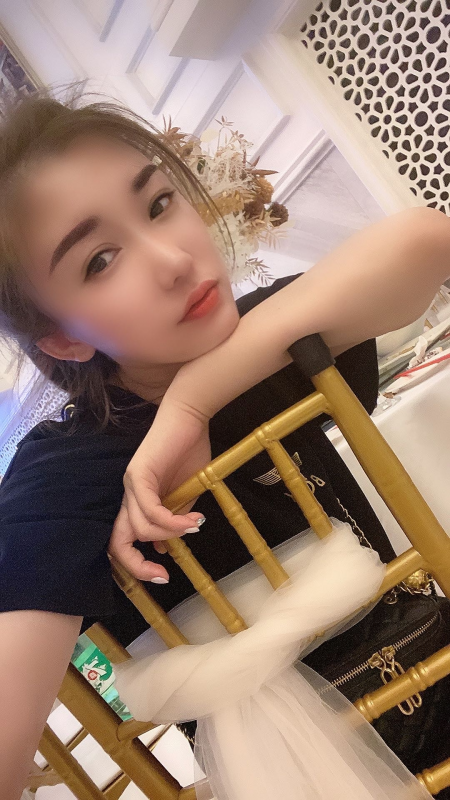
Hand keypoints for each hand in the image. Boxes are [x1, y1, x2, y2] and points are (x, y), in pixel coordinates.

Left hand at [108, 401, 210, 581]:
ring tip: (193, 526)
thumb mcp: (187, 495)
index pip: (123, 542)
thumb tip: (167, 548)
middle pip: (117, 542)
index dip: (137, 565)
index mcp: (137, 501)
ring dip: (170, 534)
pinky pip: (150, 510)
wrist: (190, 418)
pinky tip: (191, 520)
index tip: (164, 575)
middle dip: (137, 566)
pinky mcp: (138, 475)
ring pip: (140, 528)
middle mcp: (127, 495)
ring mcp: (130, 485)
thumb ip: (175, 520)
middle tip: (163, 574)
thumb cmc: (191, 450)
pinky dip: (171, 522)